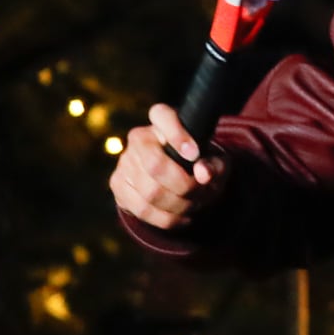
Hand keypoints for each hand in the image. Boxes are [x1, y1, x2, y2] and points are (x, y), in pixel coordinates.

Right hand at [111, 103, 219, 230]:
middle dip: (184, 186)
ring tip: (194, 204)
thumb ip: (214, 165)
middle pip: (155, 165)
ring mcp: (125, 162)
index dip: (178, 135)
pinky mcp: (118, 185)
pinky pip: (142, 209)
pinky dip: (167, 218)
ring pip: (150, 192)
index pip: (162, 116)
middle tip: (201, 191)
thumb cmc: (198, 165)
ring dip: (179, 205)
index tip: (195, 154)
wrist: (175, 179)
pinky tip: (182, 217)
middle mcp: (139, 137)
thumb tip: (203, 174)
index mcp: (162, 120)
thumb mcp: (215, 162)